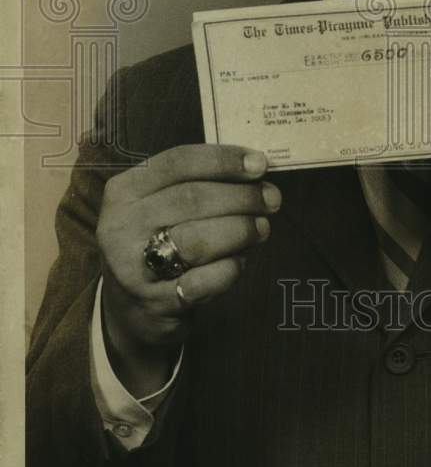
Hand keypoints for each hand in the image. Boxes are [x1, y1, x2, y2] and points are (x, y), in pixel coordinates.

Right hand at [96, 144, 277, 394]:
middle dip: (241, 197)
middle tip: (272, 199)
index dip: (224, 160)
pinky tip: (240, 261)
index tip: (260, 164)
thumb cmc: (157, 240)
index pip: (177, 162)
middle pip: (192, 199)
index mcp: (125, 191)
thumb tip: (257, 168)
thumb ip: (200, 183)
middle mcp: (121, 226)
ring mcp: (133, 268)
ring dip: (240, 230)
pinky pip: (202, 281)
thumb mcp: (161, 204)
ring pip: (197, 240)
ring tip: (262, 228)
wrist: (130, 307)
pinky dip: (229, 268)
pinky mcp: (153, 303)